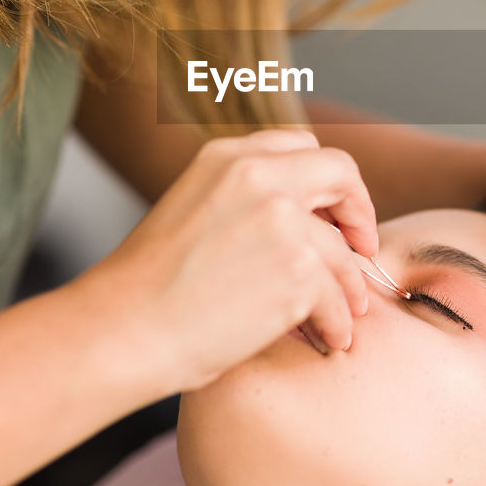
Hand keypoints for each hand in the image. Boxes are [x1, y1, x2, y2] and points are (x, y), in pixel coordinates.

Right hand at [71, 129, 375, 393]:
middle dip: (359, 212)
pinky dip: (338, 322)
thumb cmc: (148, 289)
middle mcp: (258, 174)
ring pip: (343, 250)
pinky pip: (338, 296)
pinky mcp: (297, 267)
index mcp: (227, 157)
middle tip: (362, 250)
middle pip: (340, 173)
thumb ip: (242, 201)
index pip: (302, 147)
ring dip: (349, 286)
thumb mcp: (190, 212)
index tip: (333, 215)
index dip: (327, 182)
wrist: (123, 329)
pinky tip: (327, 339)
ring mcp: (281, 218)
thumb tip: (300, 222)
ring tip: (346, 315)